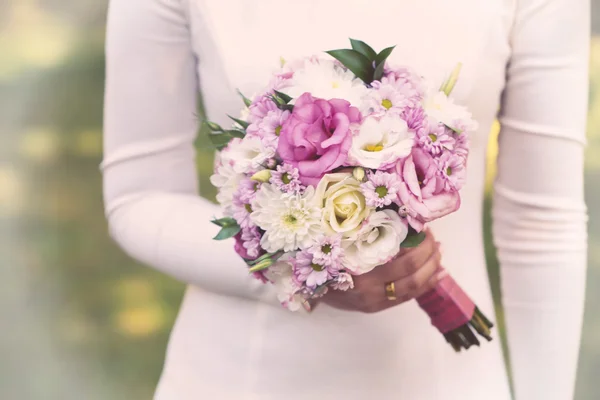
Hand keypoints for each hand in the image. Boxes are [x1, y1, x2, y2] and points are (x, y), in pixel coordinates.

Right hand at [319, 230, 444, 313]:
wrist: (310, 288)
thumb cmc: (326, 259)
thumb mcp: (341, 243)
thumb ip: (364, 234)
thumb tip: (395, 216)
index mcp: (359, 269)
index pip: (400, 260)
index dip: (419, 245)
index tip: (424, 229)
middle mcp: (368, 289)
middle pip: (410, 274)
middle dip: (428, 255)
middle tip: (433, 239)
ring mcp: (373, 301)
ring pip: (413, 288)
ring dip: (431, 269)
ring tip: (438, 253)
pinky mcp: (376, 308)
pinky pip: (408, 297)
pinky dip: (426, 284)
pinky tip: (437, 273)